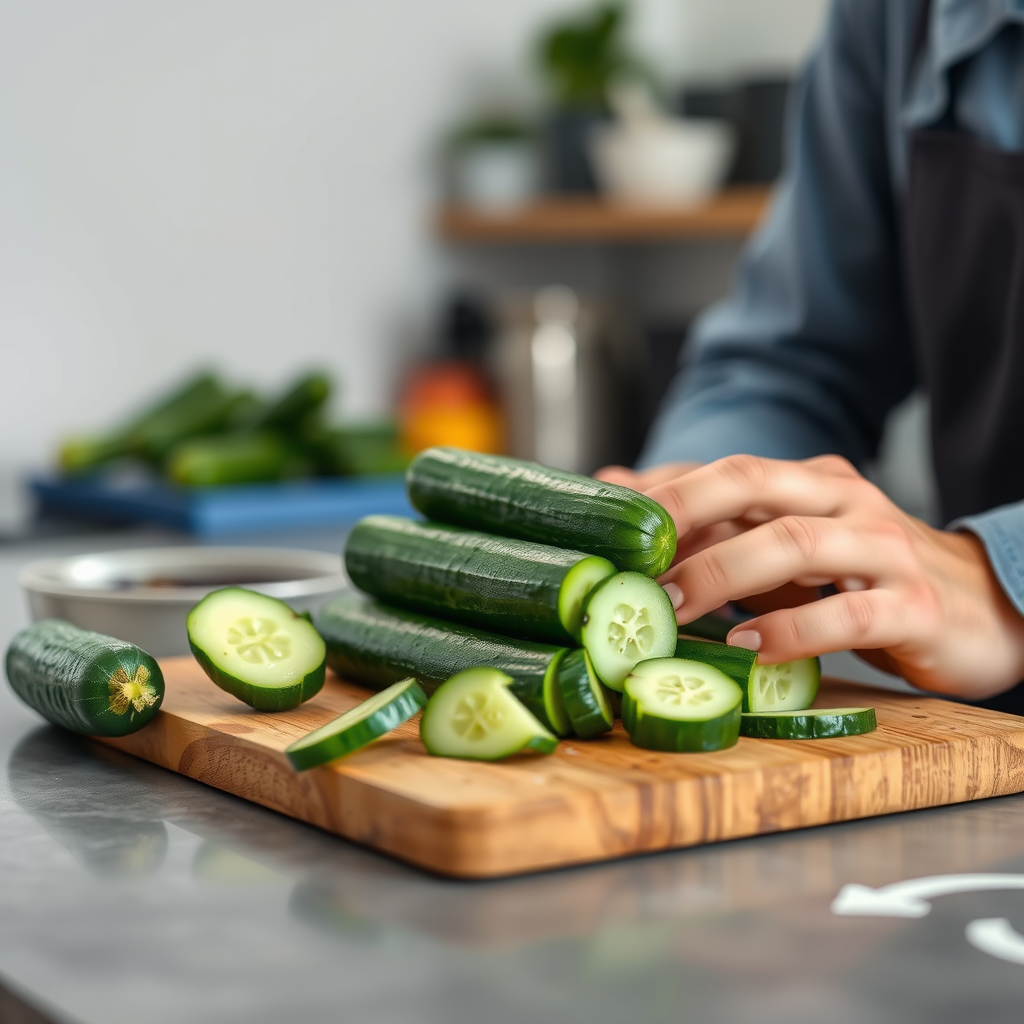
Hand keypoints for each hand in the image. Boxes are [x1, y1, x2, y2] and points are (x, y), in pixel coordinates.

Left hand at [644, 454, 1023, 698]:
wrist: (987, 608)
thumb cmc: (867, 579)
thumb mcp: (791, 550)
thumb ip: (721, 529)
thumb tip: (624, 495)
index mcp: (812, 482)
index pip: (727, 471)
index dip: (664, 493)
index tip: (606, 525)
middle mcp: (845, 500)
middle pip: (752, 483)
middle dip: (681, 513)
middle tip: (626, 557)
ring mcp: (883, 548)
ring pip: (794, 542)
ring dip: (721, 573)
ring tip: (668, 606)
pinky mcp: (915, 605)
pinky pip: (849, 611)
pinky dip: (792, 629)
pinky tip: (748, 647)